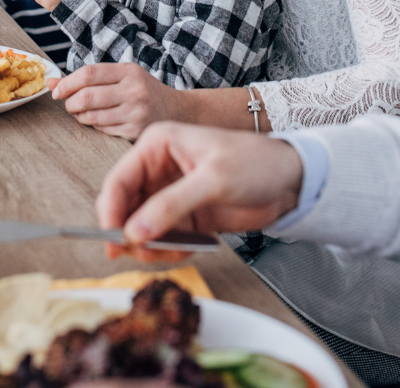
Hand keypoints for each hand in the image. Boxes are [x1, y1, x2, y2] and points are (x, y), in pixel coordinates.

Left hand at [52, 63, 182, 139]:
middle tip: (69, 104)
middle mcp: (134, 90)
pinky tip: (99, 121)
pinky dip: (94, 126)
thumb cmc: (144, 91)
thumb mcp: (123, 76)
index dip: (67, 82)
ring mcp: (135, 112)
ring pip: (91, 117)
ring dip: (79, 116)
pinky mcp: (135, 131)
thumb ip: (90, 78)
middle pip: (86, 96)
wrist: (178, 112)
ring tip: (82, 112)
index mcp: (130, 71)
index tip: (57, 90)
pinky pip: (102, 130)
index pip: (89, 73)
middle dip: (70, 102)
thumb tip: (50, 82)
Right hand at [96, 122, 303, 257]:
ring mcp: (169, 193)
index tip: (114, 243)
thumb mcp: (213, 180)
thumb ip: (171, 206)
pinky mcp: (182, 215)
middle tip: (147, 253)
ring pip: (140, 228)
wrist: (288, 180)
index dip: (111, 213)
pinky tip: (189, 248)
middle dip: (131, 234)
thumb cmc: (255, 163)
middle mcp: (157, 168)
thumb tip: (133, 233)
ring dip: (151, 246)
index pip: (118, 181)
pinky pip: (161, 239)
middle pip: (124, 208)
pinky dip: (168, 250)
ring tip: (177, 250)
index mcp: (158, 144)